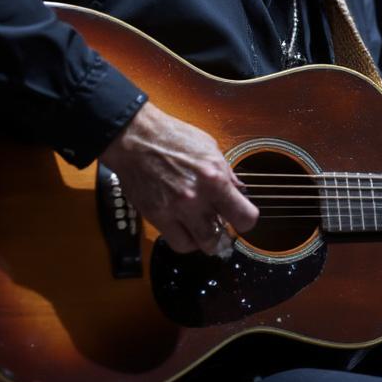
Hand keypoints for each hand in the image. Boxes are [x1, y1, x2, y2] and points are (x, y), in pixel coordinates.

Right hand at [99, 101, 258, 253]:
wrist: (135, 138)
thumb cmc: (171, 136)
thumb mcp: (210, 147)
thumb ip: (226, 173)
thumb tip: (239, 191)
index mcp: (215, 178)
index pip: (244, 217)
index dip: (245, 219)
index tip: (241, 216)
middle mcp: (197, 198)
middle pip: (222, 237)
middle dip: (225, 232)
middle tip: (222, 224)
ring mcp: (176, 210)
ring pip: (201, 245)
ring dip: (206, 240)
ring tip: (204, 228)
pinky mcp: (157, 216)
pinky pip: (179, 244)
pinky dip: (187, 241)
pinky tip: (188, 229)